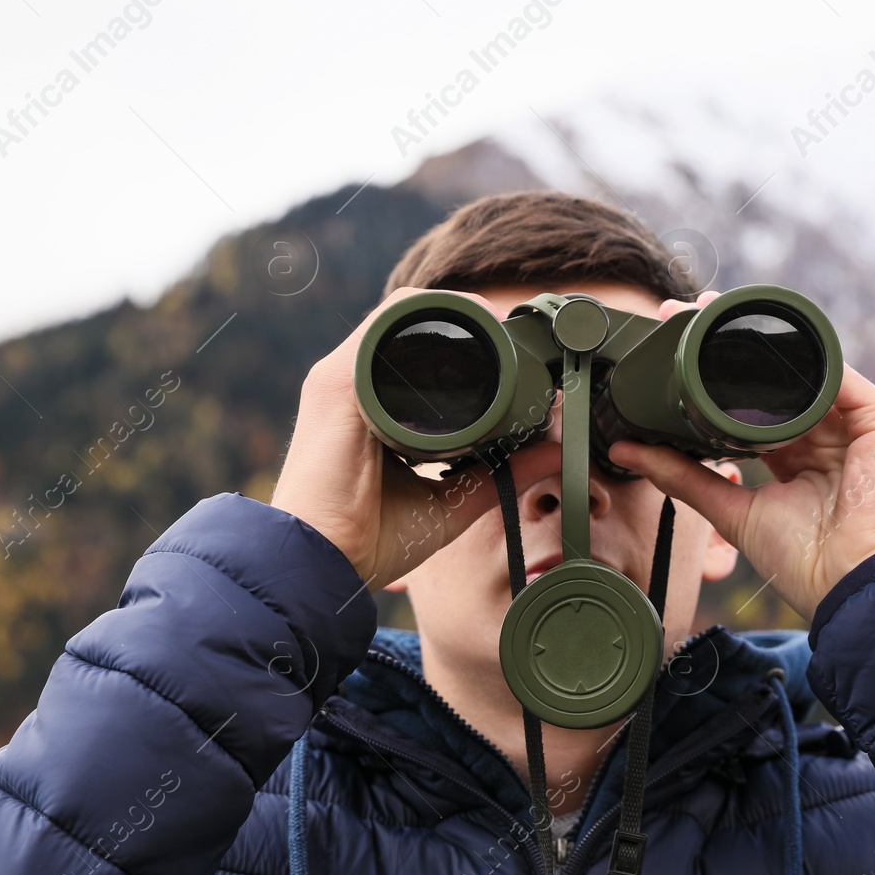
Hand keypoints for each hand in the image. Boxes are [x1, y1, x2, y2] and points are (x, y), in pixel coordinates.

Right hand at [270, 288, 506, 584]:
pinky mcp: (336, 382)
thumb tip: (553, 451)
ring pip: (401, 315)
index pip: (420, 352)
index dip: (468, 342)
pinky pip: (383, 325)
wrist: (321, 565)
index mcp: (375, 407)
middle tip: (514, 335)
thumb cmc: (370, 538)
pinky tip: (467, 321)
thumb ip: (499, 473)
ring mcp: (343, 377)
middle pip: (414, 326)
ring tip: (497, 322)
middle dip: (466, 320)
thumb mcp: (451, 499)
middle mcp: (357, 384)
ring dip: (452, 310)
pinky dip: (426, 314)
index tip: (515, 353)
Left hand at [608, 293, 874, 621]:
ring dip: (759, 338)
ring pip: (802, 364)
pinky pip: (835, 372)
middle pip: (776, 376)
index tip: (671, 346)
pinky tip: (760, 339)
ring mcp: (856, 421)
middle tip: (684, 315)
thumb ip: (682, 476)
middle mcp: (826, 431)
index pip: (750, 402)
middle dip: (731, 344)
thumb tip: (627, 450)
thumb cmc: (804, 561)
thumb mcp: (731, 509)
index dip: (713, 375)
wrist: (852, 587)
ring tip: (710, 315)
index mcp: (795, 453)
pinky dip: (799, 352)